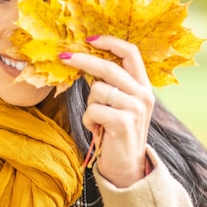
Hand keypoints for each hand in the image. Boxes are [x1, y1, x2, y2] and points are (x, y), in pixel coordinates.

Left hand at [60, 36, 154, 186]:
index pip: (131, 52)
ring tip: (97, 119)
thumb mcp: (120, 105)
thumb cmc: (116, 134)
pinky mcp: (123, 122)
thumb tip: (85, 60)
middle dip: (83, 60)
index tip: (90, 38)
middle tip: (63, 57)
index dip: (110, 42)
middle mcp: (143, 94)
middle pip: (109, 67)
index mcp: (143, 86)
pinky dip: (88, 120)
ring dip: (89, 105)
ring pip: (97, 90)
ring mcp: (135, 108)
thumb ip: (112, 84)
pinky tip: (97, 129)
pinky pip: (93, 110)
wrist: (127, 168)